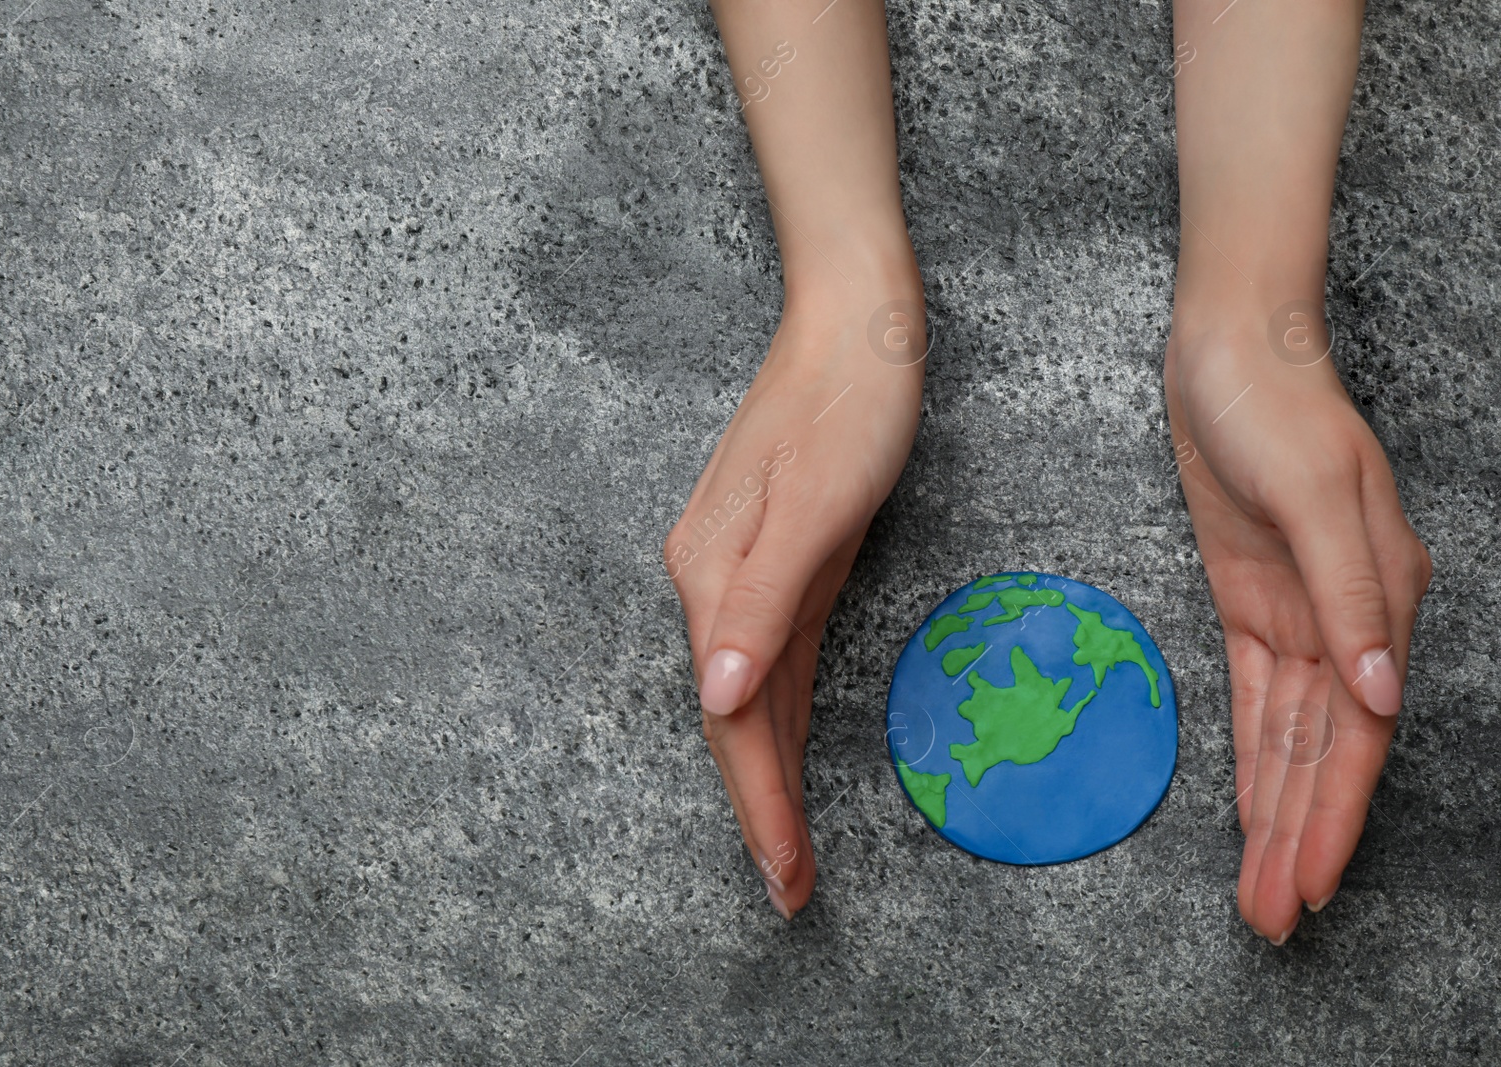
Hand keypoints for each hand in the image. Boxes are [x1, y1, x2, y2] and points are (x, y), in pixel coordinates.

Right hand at [666, 278, 924, 918]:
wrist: (857, 324)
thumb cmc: (846, 405)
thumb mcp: (813, 502)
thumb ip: (760, 602)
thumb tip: (715, 699)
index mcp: (713, 574)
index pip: (731, 716)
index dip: (758, 802)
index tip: (784, 876)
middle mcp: (714, 580)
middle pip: (733, 717)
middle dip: (762, 807)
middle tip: (791, 890)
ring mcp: (743, 570)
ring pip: (751, 695)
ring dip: (771, 773)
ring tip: (791, 849)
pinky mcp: (780, 560)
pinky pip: (773, 661)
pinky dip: (783, 717)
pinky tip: (792, 751)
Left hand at [1165, 321, 1430, 943]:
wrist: (1229, 352)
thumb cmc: (1277, 408)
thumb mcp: (1312, 493)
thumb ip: (1349, 594)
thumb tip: (1383, 691)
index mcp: (1381, 600)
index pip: (1358, 734)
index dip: (1334, 813)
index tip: (1312, 883)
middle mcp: (1348, 621)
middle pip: (1323, 754)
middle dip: (1300, 837)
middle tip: (1274, 918)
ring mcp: (1301, 615)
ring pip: (1289, 739)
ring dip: (1276, 814)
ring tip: (1262, 888)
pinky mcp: (1253, 602)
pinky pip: (1256, 700)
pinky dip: (1254, 757)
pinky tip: (1253, 807)